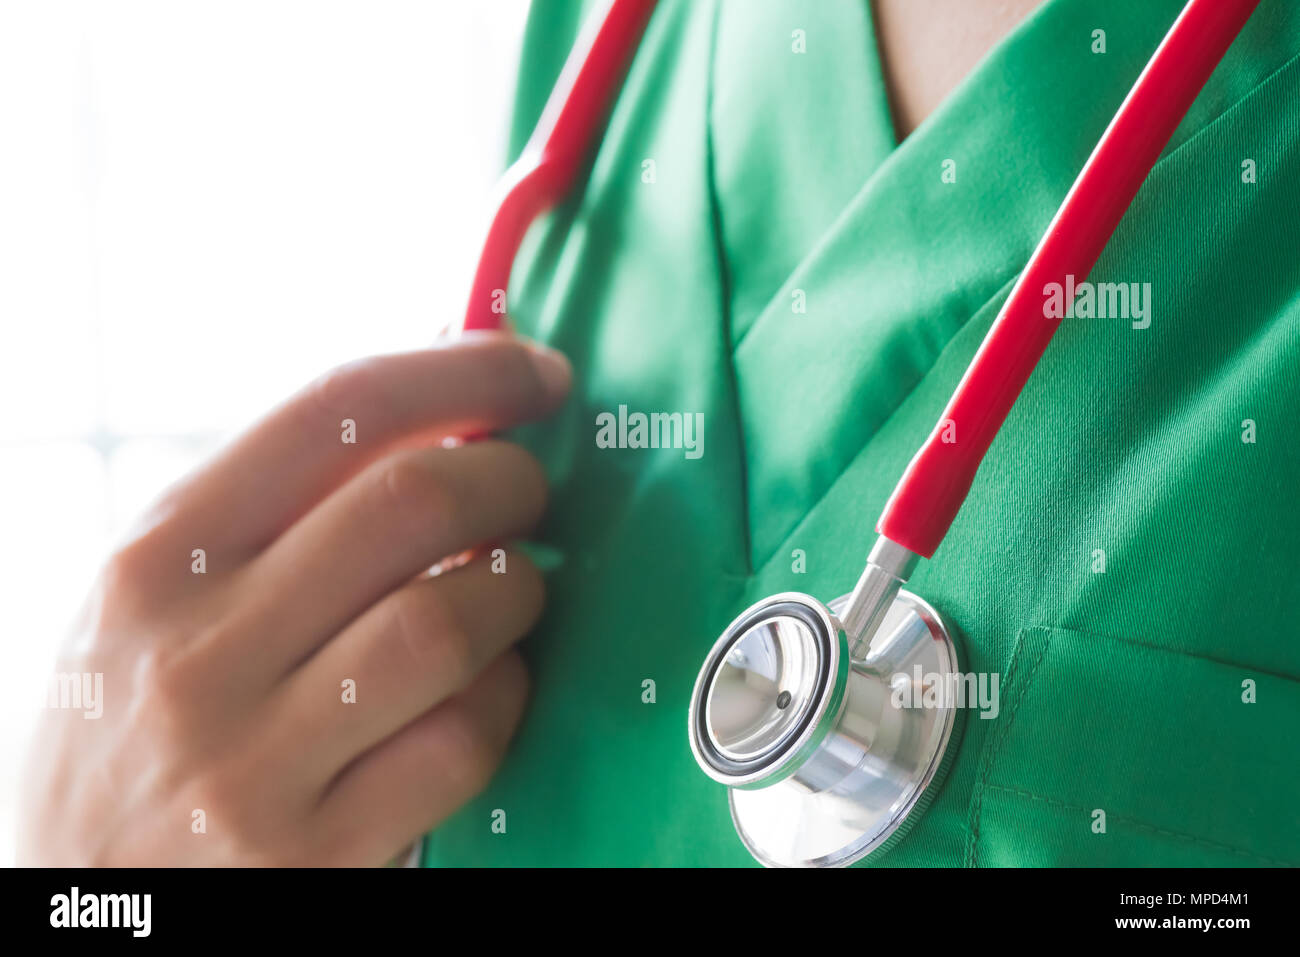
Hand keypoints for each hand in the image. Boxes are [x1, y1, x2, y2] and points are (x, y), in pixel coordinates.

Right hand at [18, 332, 570, 865]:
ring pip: (452, 620)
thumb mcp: (153, 600)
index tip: (531, 370)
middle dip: (511, 478)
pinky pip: (463, 739)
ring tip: (510, 590)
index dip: (463, 371)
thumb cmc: (134, 727)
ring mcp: (255, 761)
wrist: (77, 905)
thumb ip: (269, 510)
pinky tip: (488, 687)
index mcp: (158, 558)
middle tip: (530, 492)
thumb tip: (437, 409)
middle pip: (414, 503)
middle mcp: (198, 650)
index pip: (337, 411)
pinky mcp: (318, 852)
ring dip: (518, 590)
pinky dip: (505, 696)